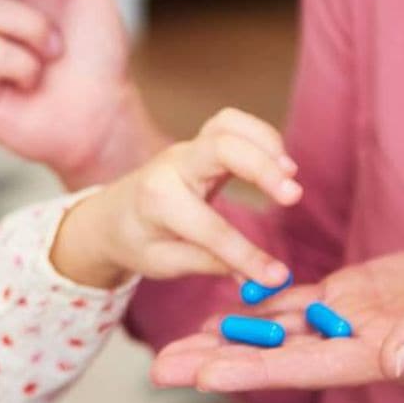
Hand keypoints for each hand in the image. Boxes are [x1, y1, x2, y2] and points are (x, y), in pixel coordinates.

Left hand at [50, 108, 301, 287]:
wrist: (110, 214)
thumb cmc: (137, 240)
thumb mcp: (165, 262)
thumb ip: (212, 264)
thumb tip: (265, 278)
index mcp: (157, 202)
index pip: (209, 226)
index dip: (245, 253)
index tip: (275, 275)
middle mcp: (173, 167)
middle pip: (220, 148)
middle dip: (261, 167)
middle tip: (294, 196)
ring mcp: (188, 150)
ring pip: (227, 124)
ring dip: (265, 142)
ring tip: (291, 175)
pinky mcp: (201, 144)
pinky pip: (232, 124)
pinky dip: (261, 136)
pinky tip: (280, 164)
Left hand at [151, 239, 403, 389]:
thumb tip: (391, 361)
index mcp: (378, 355)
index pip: (301, 367)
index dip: (250, 371)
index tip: (200, 377)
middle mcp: (352, 344)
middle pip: (272, 355)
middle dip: (215, 362)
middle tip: (158, 369)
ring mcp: (349, 320)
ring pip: (274, 330)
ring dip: (225, 337)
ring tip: (175, 344)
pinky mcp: (352, 294)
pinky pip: (295, 302)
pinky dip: (258, 307)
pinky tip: (225, 310)